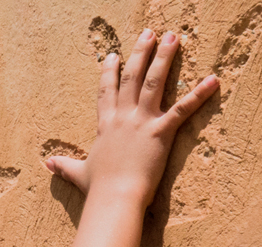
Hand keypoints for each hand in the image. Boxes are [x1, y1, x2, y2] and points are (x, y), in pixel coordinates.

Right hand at [46, 29, 218, 208]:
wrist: (113, 198)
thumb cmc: (97, 188)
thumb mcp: (77, 173)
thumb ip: (64, 165)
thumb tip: (47, 164)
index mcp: (105, 125)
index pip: (106, 92)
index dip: (109, 72)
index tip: (112, 55)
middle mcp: (123, 118)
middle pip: (132, 78)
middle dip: (140, 53)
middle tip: (149, 34)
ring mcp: (141, 123)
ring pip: (154, 82)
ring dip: (164, 58)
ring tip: (173, 37)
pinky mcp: (160, 133)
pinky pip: (183, 109)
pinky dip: (200, 94)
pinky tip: (214, 79)